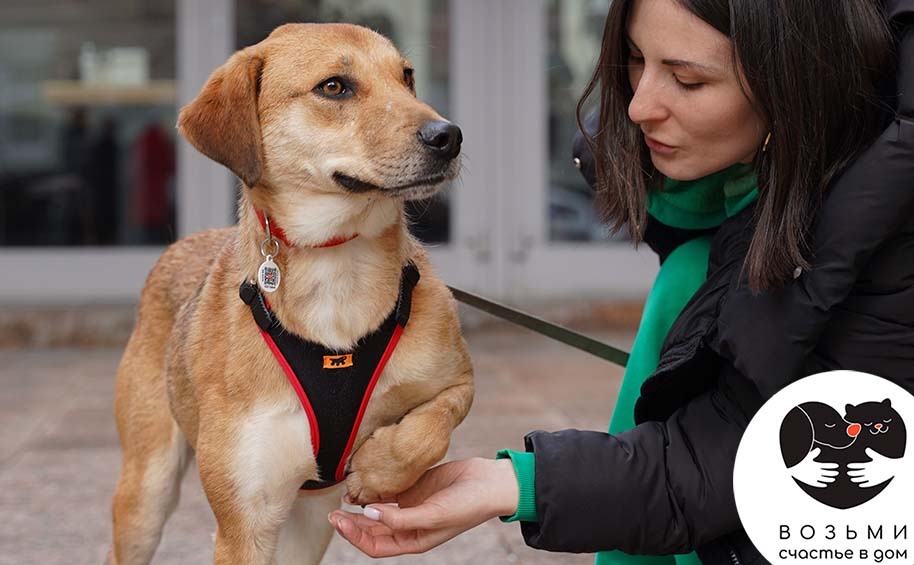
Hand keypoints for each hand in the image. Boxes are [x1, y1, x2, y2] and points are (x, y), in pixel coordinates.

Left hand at [328, 457, 518, 556]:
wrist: (490, 482)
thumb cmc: (467, 505)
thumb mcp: (433, 516)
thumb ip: (400, 518)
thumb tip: (370, 513)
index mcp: (414, 539)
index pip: (375, 545)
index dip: (355, 536)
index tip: (340, 521)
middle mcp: (409, 525)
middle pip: (373, 529)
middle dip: (352, 523)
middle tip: (333, 511)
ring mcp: (412, 505)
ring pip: (379, 509)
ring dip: (362, 505)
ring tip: (344, 496)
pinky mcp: (416, 486)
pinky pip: (390, 489)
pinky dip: (377, 487)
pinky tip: (365, 480)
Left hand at [790, 448, 838, 487]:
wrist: (792, 468)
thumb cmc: (799, 462)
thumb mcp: (807, 458)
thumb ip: (813, 454)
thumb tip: (818, 449)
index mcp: (816, 465)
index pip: (825, 465)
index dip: (831, 466)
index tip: (837, 465)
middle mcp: (816, 471)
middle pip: (826, 472)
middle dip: (832, 473)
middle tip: (837, 473)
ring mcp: (813, 476)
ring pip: (823, 478)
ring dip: (828, 479)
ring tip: (833, 479)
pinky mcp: (810, 481)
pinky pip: (816, 484)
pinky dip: (820, 484)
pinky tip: (824, 485)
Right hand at [847, 448, 900, 488]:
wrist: (893, 467)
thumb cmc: (886, 461)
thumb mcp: (878, 457)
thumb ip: (872, 454)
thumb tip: (867, 449)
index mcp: (868, 465)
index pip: (859, 465)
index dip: (854, 466)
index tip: (848, 465)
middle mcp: (868, 471)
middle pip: (859, 472)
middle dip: (854, 473)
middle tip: (848, 473)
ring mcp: (871, 476)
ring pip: (862, 478)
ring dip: (857, 479)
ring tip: (852, 479)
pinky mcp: (875, 481)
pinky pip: (869, 484)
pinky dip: (865, 484)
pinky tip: (860, 485)